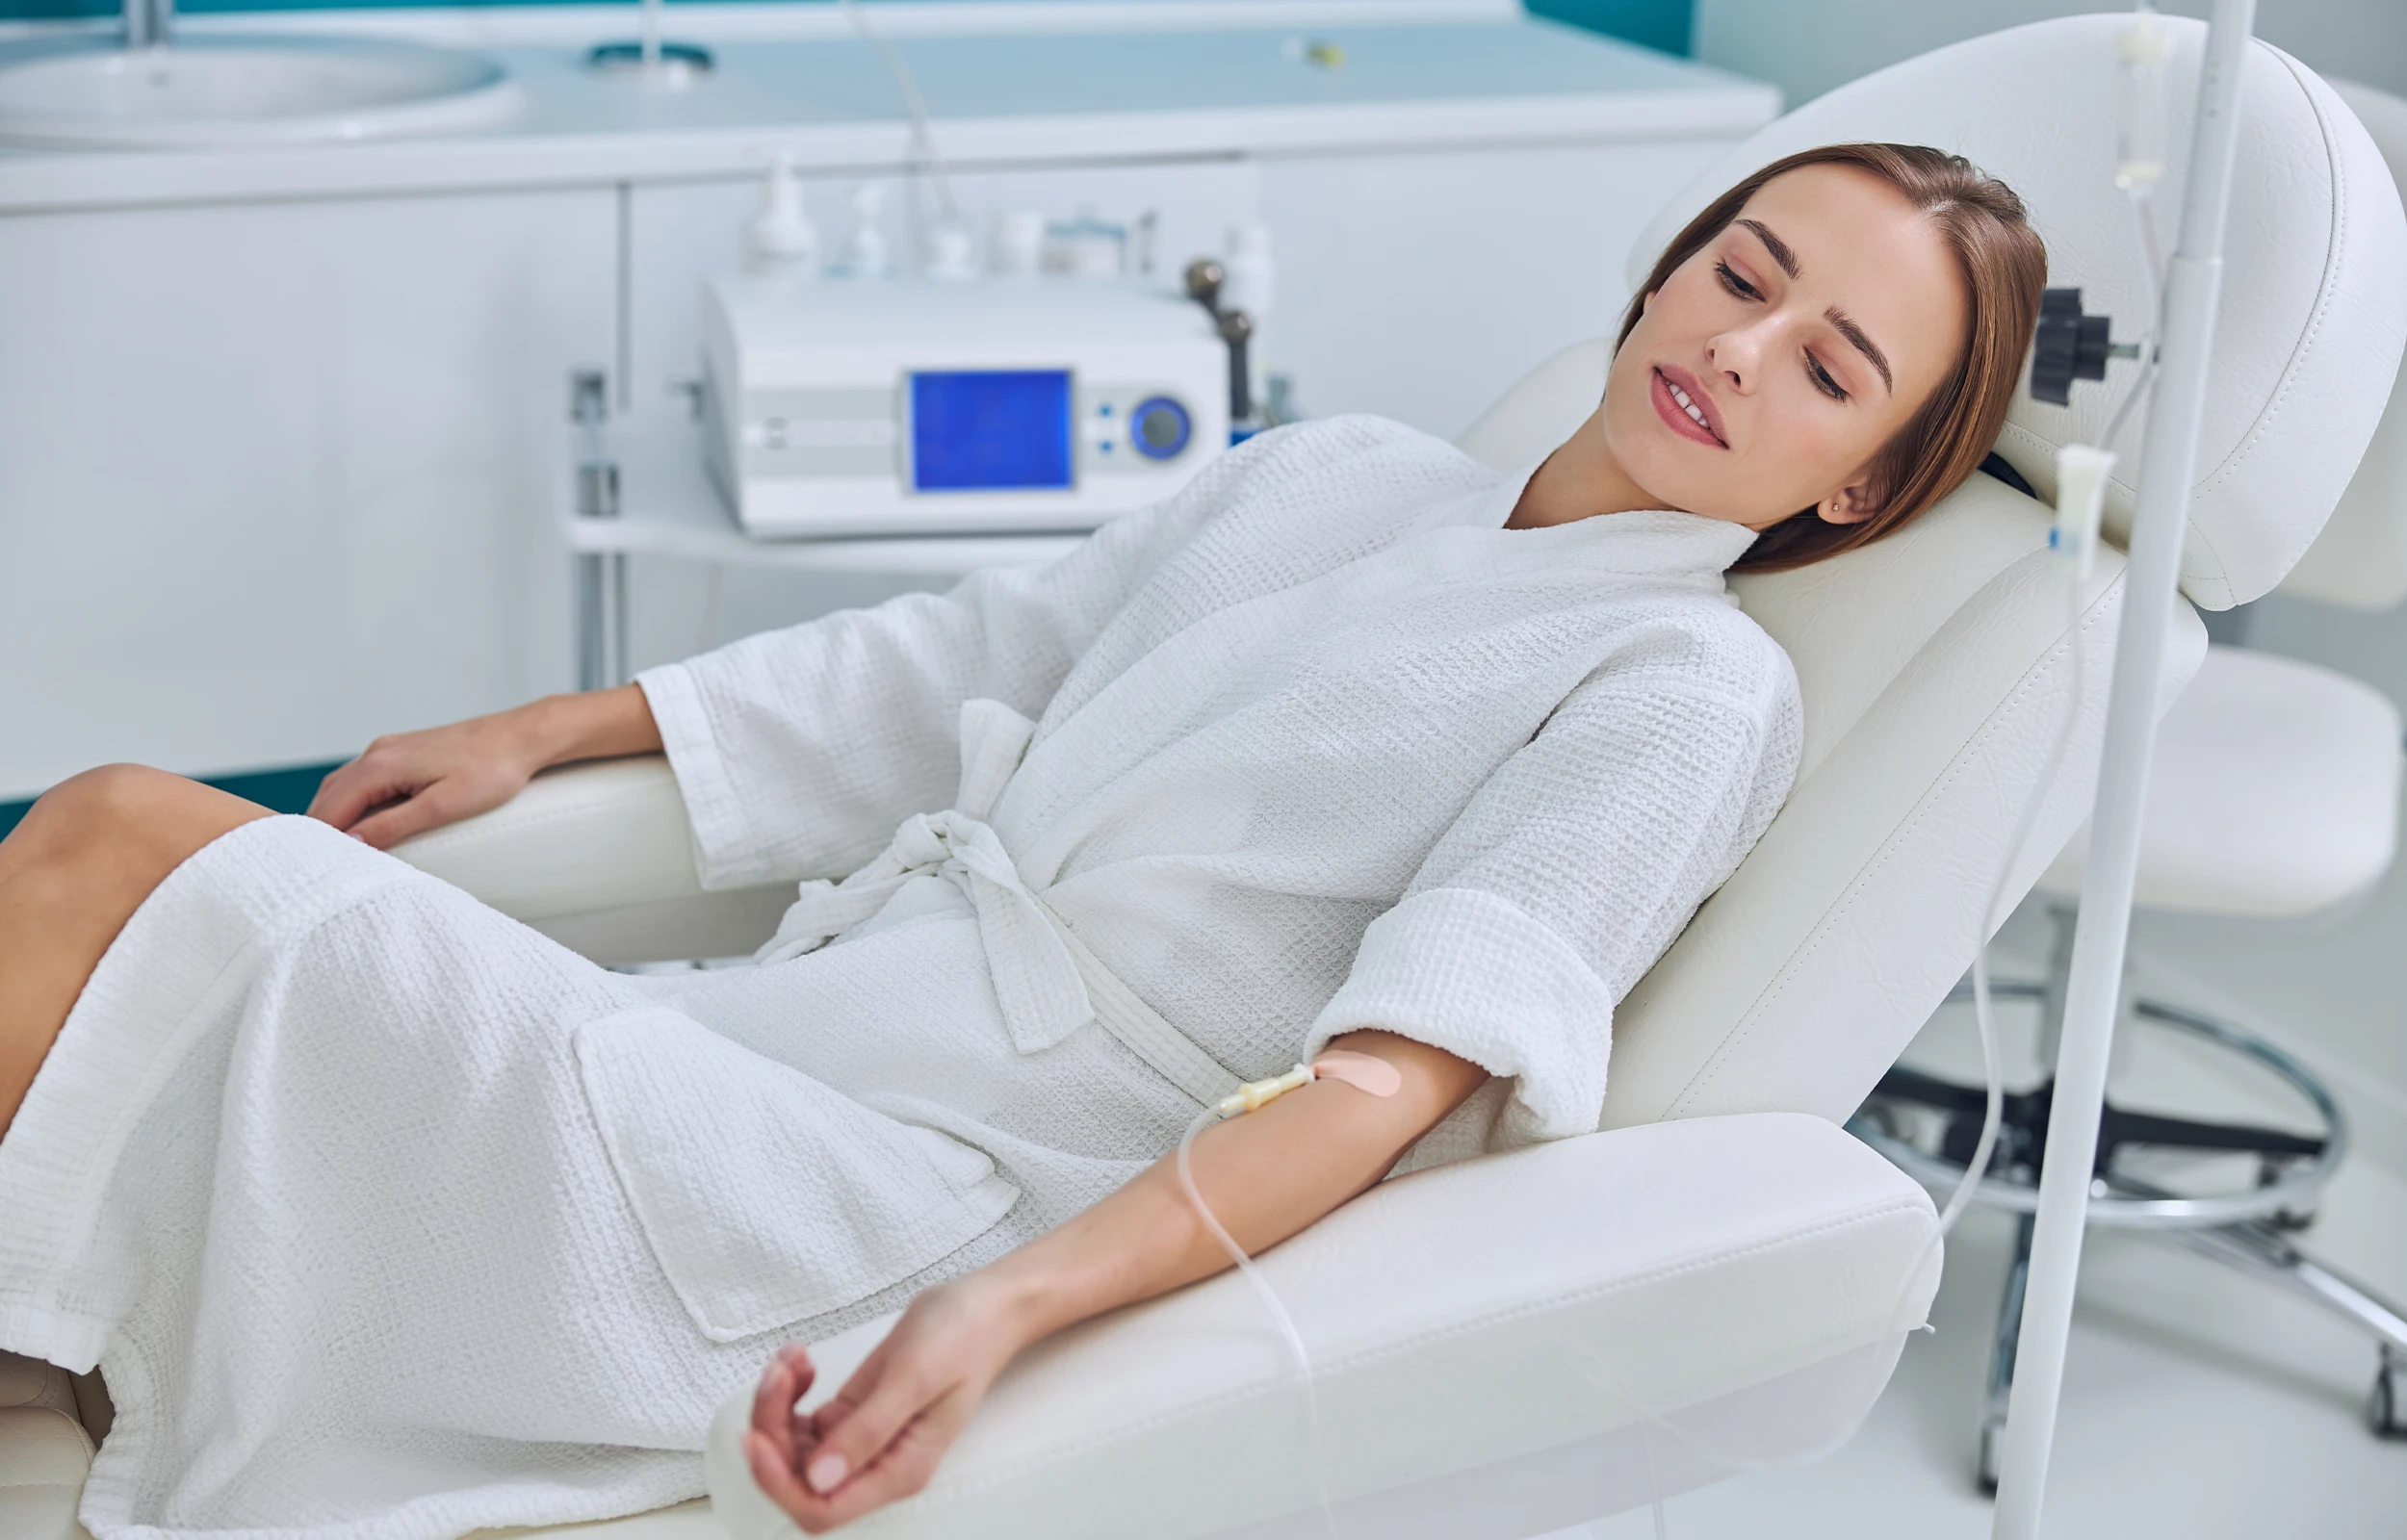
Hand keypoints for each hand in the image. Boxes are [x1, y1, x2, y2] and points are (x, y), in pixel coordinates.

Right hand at [306, 708, 552, 848]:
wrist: (521, 736)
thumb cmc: (491, 771)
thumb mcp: (442, 806)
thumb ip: (394, 824)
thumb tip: (351, 841)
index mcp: (381, 765)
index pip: (331, 808)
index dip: (319, 840)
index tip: (315, 869)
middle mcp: (377, 752)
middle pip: (330, 796)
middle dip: (320, 830)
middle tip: (318, 867)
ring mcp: (389, 748)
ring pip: (343, 786)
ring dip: (334, 815)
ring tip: (334, 850)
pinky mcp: (404, 750)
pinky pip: (363, 778)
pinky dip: (352, 801)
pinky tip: (360, 821)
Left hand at [743, 1280, 1025, 1532]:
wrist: (983, 1306)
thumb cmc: (964, 1337)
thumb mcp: (915, 1378)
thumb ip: (867, 1431)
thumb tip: (819, 1478)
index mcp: (898, 1470)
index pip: (821, 1508)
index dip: (779, 1482)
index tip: (757, 1436)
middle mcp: (876, 1464)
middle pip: (797, 1477)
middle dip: (773, 1430)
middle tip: (778, 1375)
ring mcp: (861, 1441)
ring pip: (792, 1448)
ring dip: (776, 1406)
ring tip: (790, 1360)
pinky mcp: (851, 1415)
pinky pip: (801, 1420)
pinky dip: (789, 1391)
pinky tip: (801, 1360)